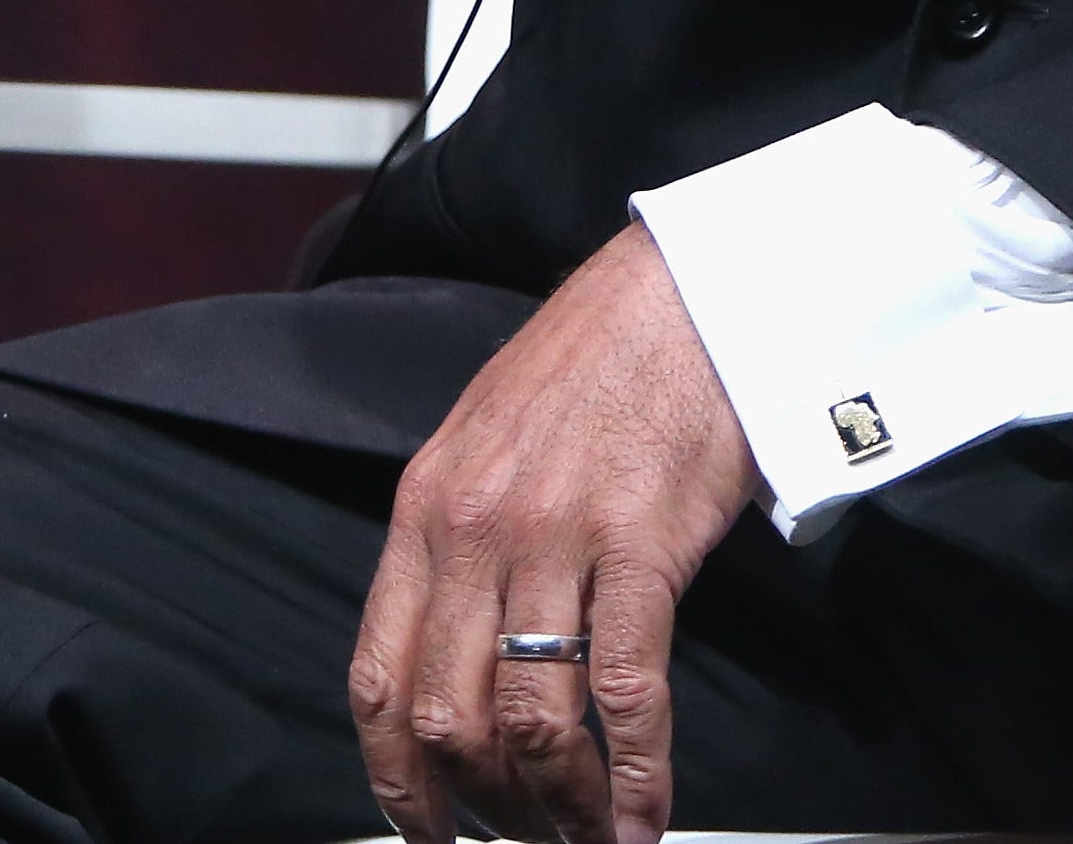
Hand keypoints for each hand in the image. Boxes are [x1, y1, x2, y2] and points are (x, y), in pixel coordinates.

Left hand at [351, 222, 755, 843]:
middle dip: (489, 805)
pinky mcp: (642, 539)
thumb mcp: (490, 434)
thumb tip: (458, 642)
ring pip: (531, 716)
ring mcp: (557, 535)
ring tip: (589, 838)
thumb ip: (462, 534)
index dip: (397, 781)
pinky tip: (643, 814)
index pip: (377, 678)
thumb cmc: (604, 356)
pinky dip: (633, 773)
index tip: (428, 831)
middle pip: (450, 715)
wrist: (695, 285)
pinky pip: (624, 688)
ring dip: (559, 803)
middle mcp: (475, 529)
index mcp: (425, 507)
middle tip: (529, 839)